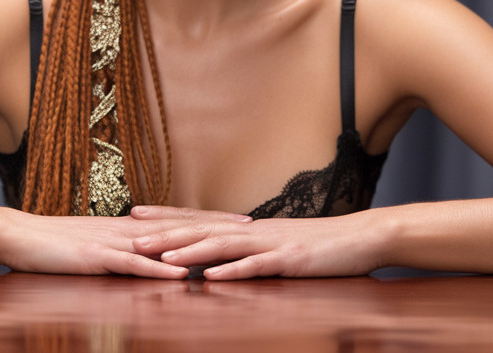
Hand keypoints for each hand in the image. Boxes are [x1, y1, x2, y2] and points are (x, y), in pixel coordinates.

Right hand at [0, 206, 251, 278]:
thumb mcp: (97, 244)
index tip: (242, 218)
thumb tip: (151, 254)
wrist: (20, 234)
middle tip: (252, 225)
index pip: (178, 219)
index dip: (211, 218)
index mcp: (130, 226)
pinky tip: (179, 276)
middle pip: (181, 225)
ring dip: (196, 245)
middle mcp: (128, 230)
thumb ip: (125, 248)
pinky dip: (157, 270)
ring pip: (162, 244)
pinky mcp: (96, 258)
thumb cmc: (55, 244)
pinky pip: (132, 265)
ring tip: (228, 246)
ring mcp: (113, 242)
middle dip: (217, 225)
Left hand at [130, 209, 382, 279]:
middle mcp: (253, 231)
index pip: (199, 218)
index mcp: (248, 228)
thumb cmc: (319, 244)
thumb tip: (215, 256)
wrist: (362, 237)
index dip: (166, 216)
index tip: (134, 214)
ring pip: (223, 246)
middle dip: (165, 234)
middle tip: (130, 237)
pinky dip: (232, 272)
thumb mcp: (277, 245)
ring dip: (189, 251)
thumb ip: (247, 248)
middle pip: (202, 230)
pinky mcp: (290, 260)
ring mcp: (271, 244)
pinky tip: (210, 278)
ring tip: (159, 257)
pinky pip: (257, 267)